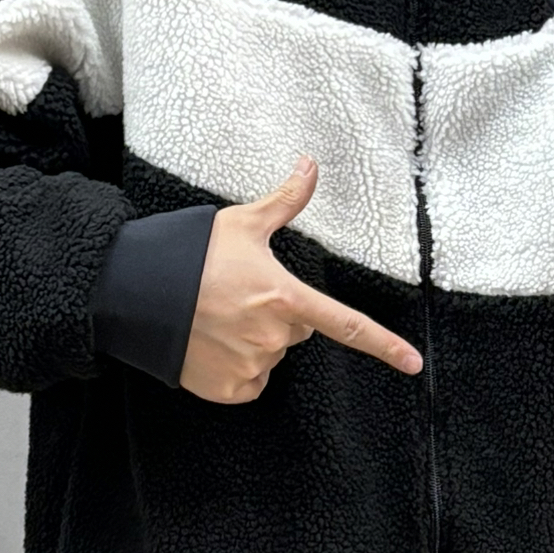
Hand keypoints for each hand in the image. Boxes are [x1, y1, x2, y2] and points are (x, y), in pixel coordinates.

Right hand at [180, 158, 422, 404]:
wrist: (139, 296)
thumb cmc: (191, 257)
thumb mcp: (241, 223)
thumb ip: (285, 201)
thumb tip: (311, 164)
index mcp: (285, 298)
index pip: (347, 325)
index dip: (385, 346)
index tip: (414, 365)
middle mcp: (274, 338)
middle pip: (296, 333)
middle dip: (278, 317)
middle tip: (241, 298)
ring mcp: (252, 366)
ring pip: (270, 357)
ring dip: (253, 342)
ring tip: (218, 319)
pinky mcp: (230, 389)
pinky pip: (249, 383)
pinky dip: (236, 369)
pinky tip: (212, 345)